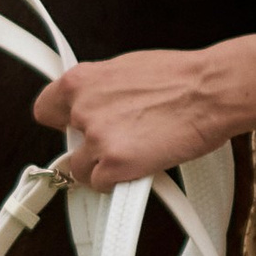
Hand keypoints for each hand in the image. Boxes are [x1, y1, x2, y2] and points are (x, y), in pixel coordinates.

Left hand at [34, 48, 230, 190]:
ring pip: (81, 170)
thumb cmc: (180, 78)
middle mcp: (81, 109)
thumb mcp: (126, 69)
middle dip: (89, 146)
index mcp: (80, 81)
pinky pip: (101, 185)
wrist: (210, 91)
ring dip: (103, 167)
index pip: (45, 110)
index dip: (63, 123)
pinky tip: (140, 168)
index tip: (76, 129)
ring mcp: (96, 139)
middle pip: (67, 144)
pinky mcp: (114, 165)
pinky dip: (118, 183)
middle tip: (119, 141)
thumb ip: (101, 90)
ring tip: (134, 155)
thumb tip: (95, 103)